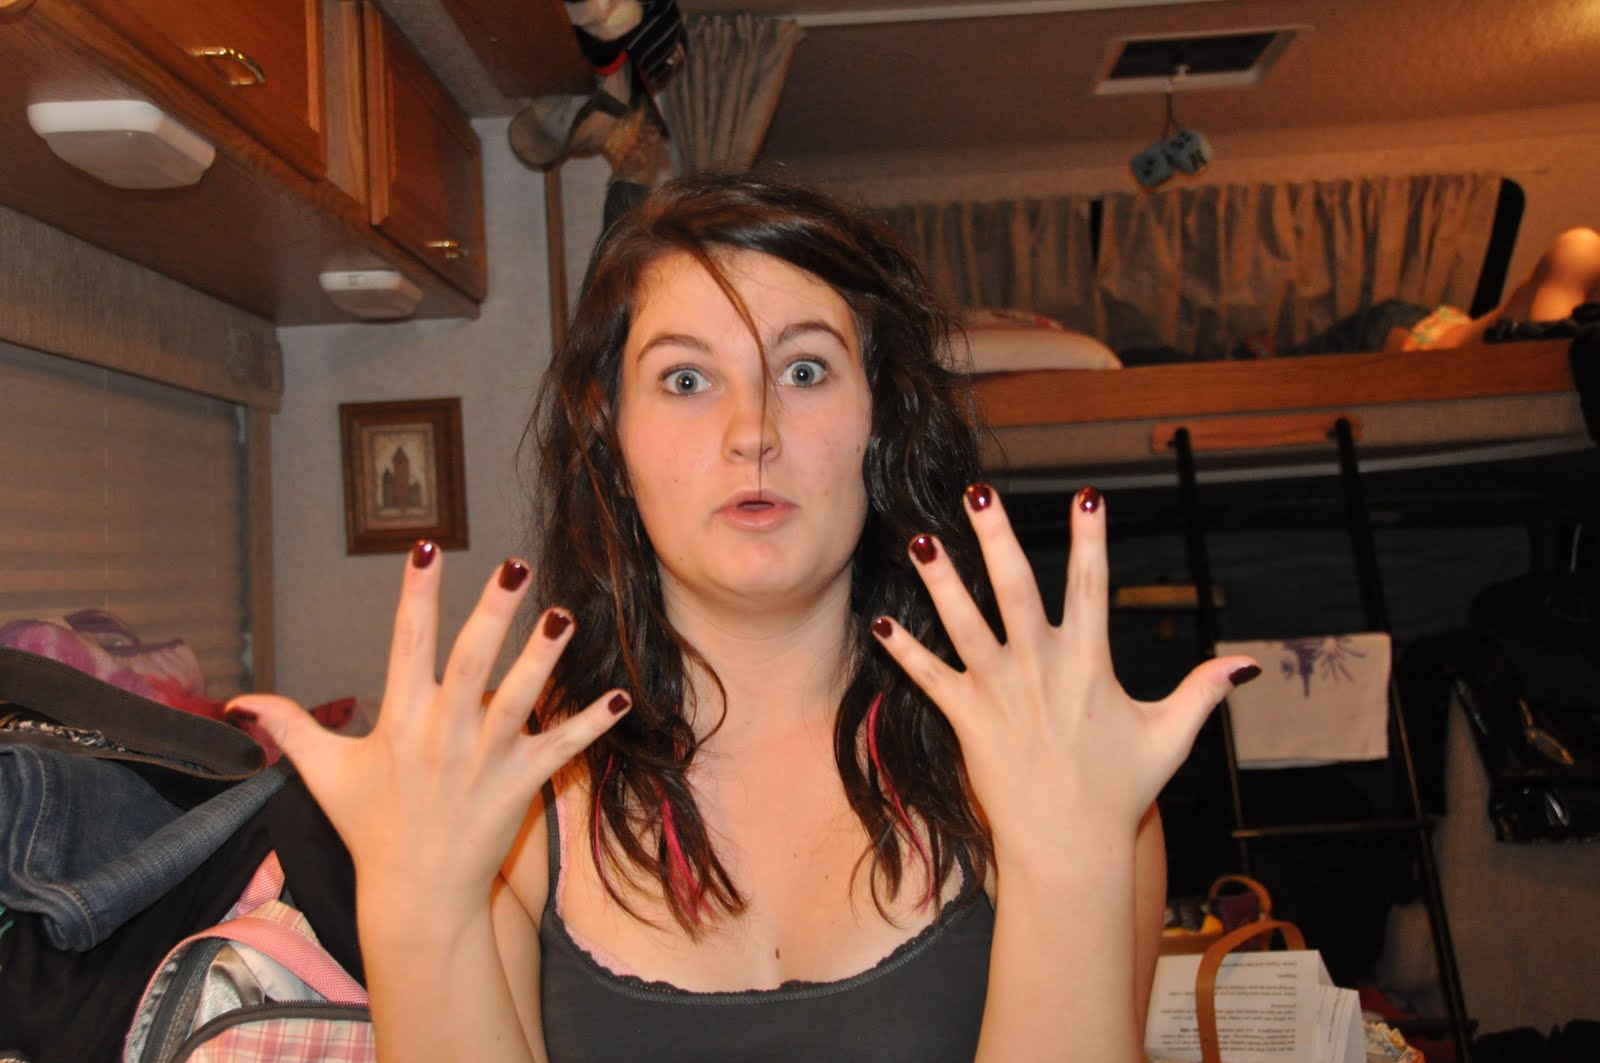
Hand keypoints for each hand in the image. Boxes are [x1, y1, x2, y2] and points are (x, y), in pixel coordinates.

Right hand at [226, 542, 628, 900]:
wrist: (415, 894)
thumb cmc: (370, 827)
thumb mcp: (324, 774)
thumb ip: (290, 727)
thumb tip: (240, 702)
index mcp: (400, 718)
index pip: (407, 642)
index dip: (417, 595)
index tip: (428, 549)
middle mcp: (443, 731)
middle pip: (469, 661)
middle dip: (492, 614)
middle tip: (516, 567)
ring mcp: (484, 758)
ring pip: (518, 699)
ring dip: (543, 659)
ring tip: (565, 617)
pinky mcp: (520, 784)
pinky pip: (561, 749)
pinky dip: (590, 724)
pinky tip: (621, 698)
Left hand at [872, 485, 1255, 853]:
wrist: (1069, 848)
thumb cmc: (1120, 792)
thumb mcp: (1170, 737)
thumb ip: (1203, 692)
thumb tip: (1247, 663)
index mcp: (1089, 664)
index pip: (1091, 587)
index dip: (1089, 541)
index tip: (1086, 496)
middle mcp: (1041, 669)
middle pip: (1015, 589)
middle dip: (996, 539)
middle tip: (978, 493)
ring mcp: (1000, 692)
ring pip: (964, 625)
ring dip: (941, 582)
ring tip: (919, 540)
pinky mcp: (967, 719)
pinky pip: (929, 678)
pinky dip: (904, 651)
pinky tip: (880, 622)